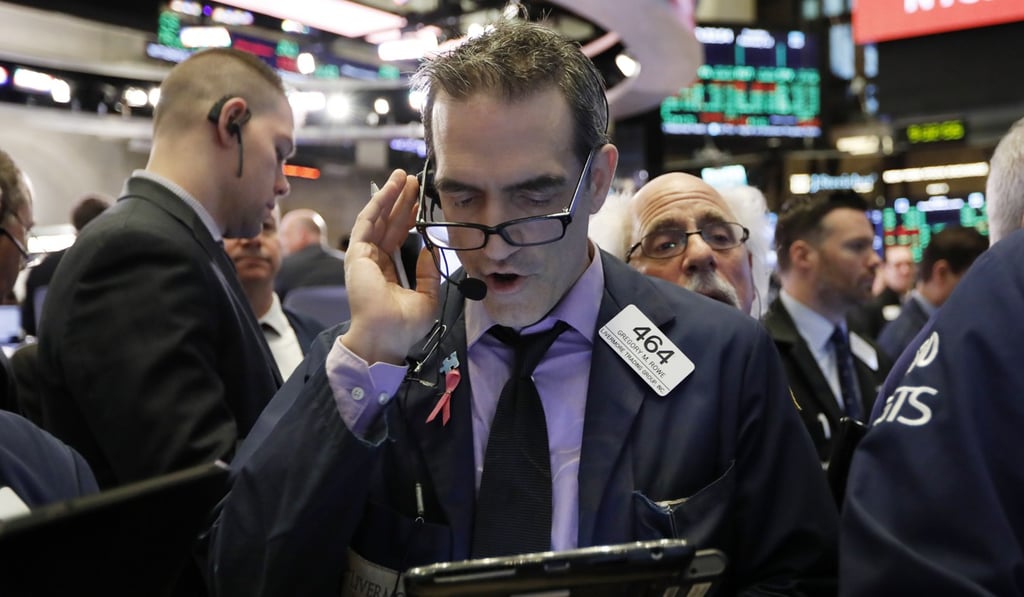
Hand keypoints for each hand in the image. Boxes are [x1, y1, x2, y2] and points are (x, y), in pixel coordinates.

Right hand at [341, 170, 439, 364]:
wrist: (386, 338)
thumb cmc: (404, 326)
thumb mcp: (427, 297)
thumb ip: (429, 273)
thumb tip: (431, 251)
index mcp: (389, 271)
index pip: (400, 237)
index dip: (410, 217)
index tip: (421, 201)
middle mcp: (375, 261)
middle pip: (390, 222)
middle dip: (402, 200)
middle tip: (414, 180)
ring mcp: (364, 257)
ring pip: (379, 217)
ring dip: (390, 195)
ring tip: (403, 176)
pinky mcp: (357, 254)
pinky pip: (368, 222)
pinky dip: (378, 203)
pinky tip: (390, 188)